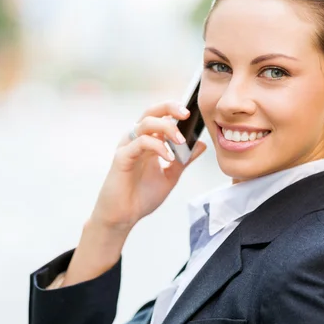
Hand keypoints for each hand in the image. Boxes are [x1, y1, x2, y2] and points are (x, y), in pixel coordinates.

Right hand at [89, 101, 206, 234]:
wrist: (124, 216)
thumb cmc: (142, 196)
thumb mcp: (170, 176)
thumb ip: (184, 160)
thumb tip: (201, 144)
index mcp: (147, 141)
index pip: (160, 116)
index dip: (174, 110)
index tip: (192, 114)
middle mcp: (136, 140)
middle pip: (151, 112)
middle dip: (169, 108)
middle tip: (186, 114)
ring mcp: (128, 147)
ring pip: (145, 123)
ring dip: (166, 128)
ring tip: (181, 141)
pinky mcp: (121, 157)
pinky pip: (140, 143)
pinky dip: (157, 146)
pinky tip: (169, 157)